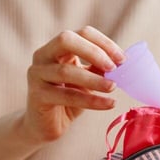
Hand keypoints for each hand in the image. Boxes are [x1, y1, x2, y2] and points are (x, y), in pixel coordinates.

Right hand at [22, 26, 125, 142]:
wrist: (46, 126)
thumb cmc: (69, 98)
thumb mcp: (87, 79)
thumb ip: (99, 68)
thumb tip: (122, 62)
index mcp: (57, 47)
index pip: (82, 33)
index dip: (104, 43)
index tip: (122, 59)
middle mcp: (43, 55)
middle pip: (66, 40)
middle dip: (93, 52)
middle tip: (114, 68)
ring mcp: (37, 74)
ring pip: (66, 71)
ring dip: (94, 79)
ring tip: (113, 87)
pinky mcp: (37, 95)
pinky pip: (67, 96)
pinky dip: (91, 100)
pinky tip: (109, 104)